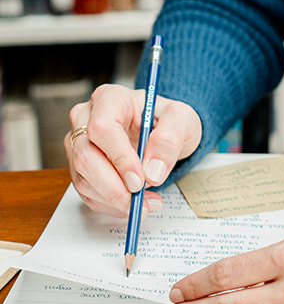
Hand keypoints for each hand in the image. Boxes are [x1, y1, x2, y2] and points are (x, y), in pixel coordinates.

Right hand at [66, 84, 202, 216]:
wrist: (162, 132)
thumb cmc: (167, 120)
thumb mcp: (183, 120)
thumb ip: (170, 140)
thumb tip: (152, 171)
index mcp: (110, 98)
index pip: (102, 127)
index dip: (119, 157)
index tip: (140, 179)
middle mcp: (86, 118)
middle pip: (85, 156)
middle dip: (113, 186)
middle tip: (140, 199)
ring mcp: (79, 144)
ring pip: (83, 178)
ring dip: (114, 200)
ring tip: (145, 203)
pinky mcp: (80, 167)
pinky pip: (87, 193)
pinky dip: (110, 205)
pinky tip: (133, 204)